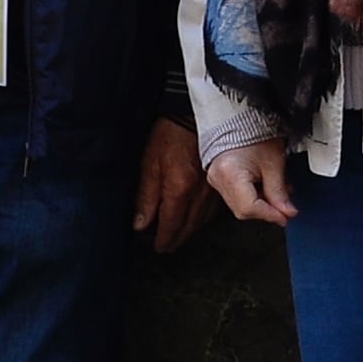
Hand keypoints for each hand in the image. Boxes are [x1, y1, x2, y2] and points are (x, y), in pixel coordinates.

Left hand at [133, 118, 216, 253]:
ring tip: (181, 236)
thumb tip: (141, 223)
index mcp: (179, 190)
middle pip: (189, 226)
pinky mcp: (221, 182)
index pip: (171, 224)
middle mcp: (199, 194)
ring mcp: (213, 189)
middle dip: (177, 239)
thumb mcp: (149, 163)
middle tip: (168, 246)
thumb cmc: (170, 135)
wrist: (196, 114)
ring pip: (203, 220)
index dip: (164, 239)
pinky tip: (199, 218)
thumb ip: (145, 196)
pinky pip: (214, 208)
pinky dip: (204, 218)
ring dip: (191, 231)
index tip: (159, 247)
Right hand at [205, 139, 297, 225]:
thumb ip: (280, 191)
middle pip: (243, 209)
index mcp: (230, 174)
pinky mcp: (218, 177)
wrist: (241, 117)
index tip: (286, 216)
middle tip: (286, 208)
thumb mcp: (274, 163)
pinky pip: (236, 195)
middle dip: (267, 211)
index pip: (250, 207)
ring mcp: (215, 179)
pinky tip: (266, 187)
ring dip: (261, 204)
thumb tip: (287, 212)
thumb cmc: (255, 132)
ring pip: (239, 205)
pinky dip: (253, 196)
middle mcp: (217, 178)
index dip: (270, 215)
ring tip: (279, 192)